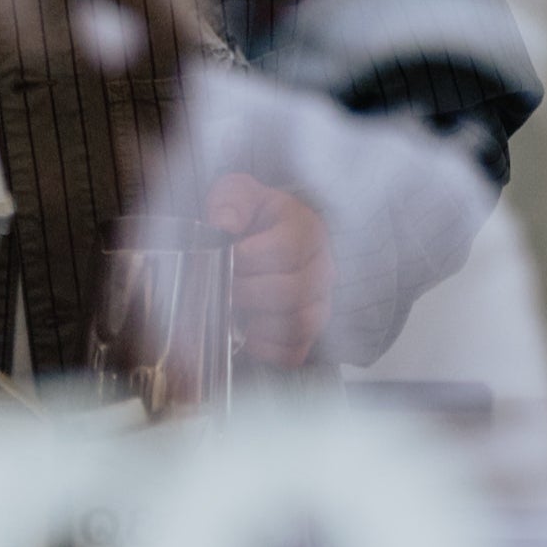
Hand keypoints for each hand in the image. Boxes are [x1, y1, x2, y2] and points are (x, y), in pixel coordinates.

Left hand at [205, 174, 333, 367]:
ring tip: (234, 309)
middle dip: (247, 292)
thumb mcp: (237, 194)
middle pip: (294, 291)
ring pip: (302, 324)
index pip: (287, 250)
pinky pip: (296, 352)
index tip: (226, 256)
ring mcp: (321, 302)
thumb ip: (232, 200)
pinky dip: (267, 349)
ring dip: (258, 322)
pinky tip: (246, 333)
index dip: (248, 258)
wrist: (256, 239)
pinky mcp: (310, 332)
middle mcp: (324, 267)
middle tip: (223, 286)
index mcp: (308, 228)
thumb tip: (226, 224)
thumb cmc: (248, 217)